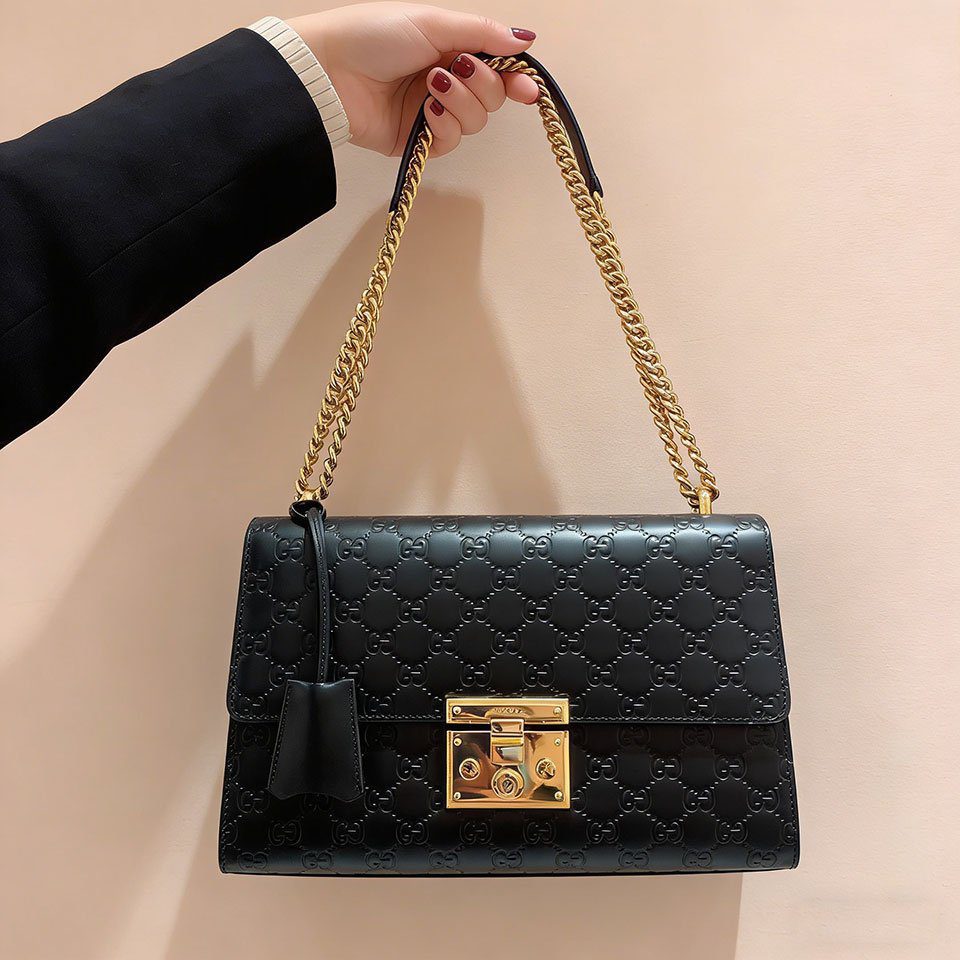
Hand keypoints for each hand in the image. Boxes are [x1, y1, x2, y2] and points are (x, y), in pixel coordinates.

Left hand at [289, 3, 539, 156]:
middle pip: (492, 98)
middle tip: (456, 71)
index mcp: (451, 49)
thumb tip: (526, 39)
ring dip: (460, 104)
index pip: (497, 68)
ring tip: (430, 88)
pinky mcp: (418, 141)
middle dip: (482, 86)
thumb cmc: (375, 35)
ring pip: (474, 123)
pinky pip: (450, 143)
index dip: (515, 80)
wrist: (332, 72)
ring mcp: (432, 113)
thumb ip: (482, 33)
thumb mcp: (433, 22)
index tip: (527, 90)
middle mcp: (446, 82)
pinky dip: (444, 127)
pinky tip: (425, 112)